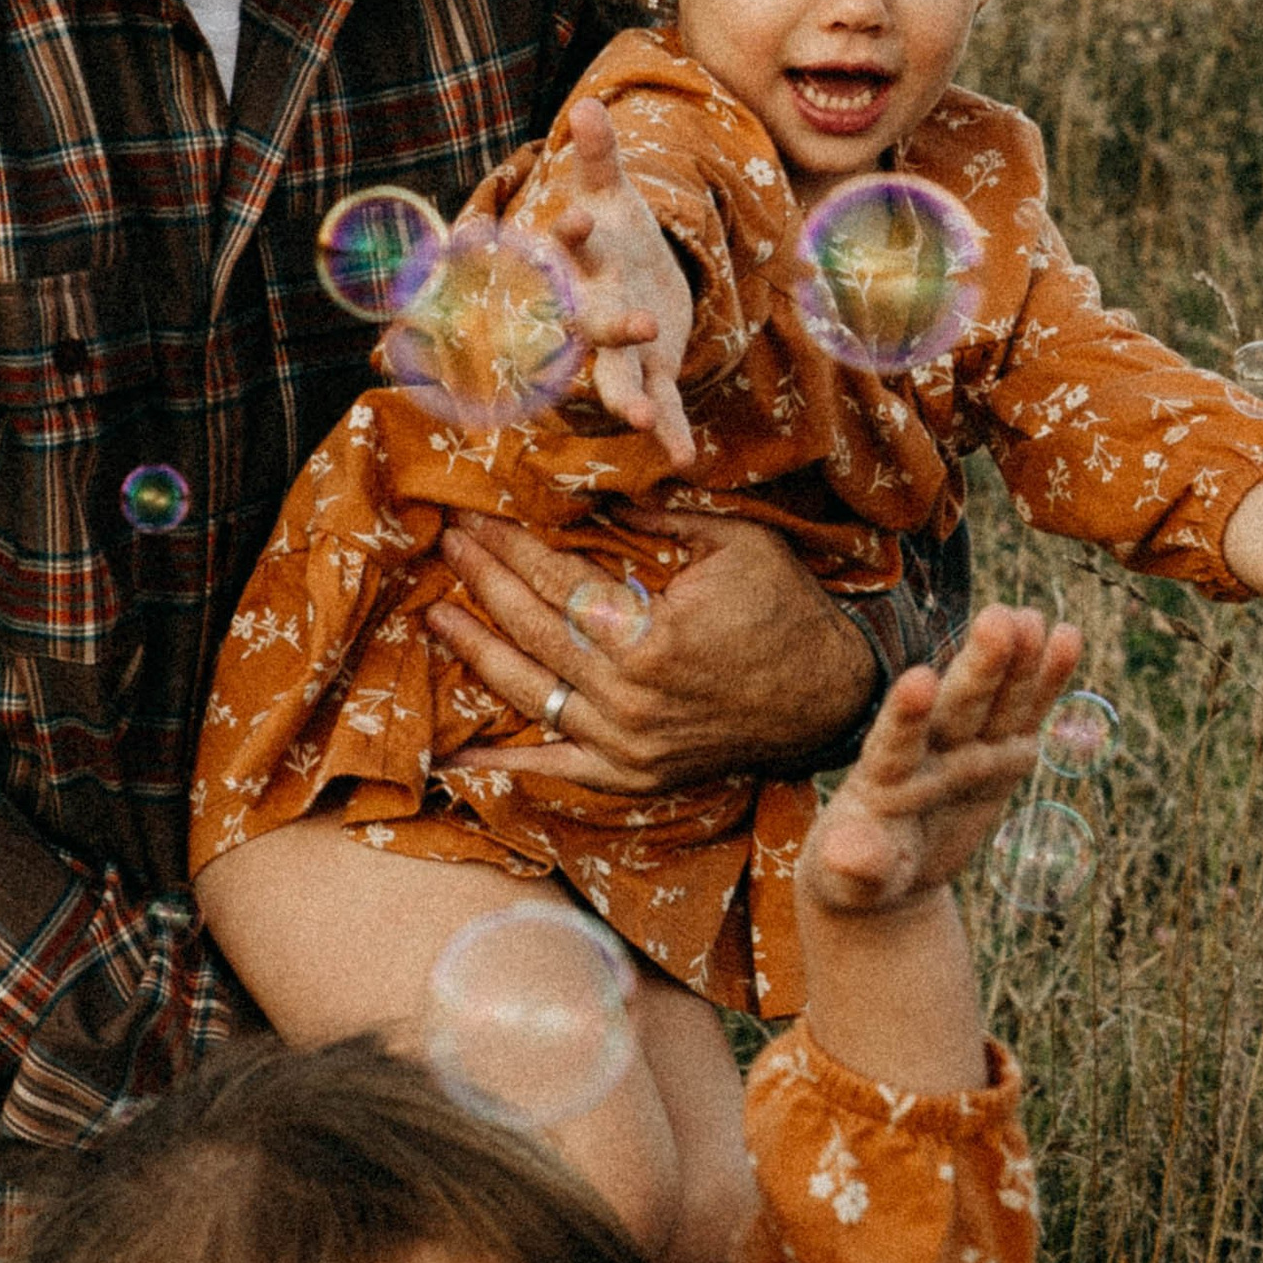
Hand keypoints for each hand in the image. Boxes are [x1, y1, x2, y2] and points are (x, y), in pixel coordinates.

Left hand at [429, 511, 875, 793]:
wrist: (827, 698)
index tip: (476, 520)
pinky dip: (503, 765)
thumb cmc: (785, 610)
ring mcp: (626, 743)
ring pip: (527, 693)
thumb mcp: (736, 543)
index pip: (557, 583)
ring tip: (436, 617)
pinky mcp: (631, 775)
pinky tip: (456, 755)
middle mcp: (629, 696)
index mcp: (652, 636)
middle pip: (530, 631)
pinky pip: (553, 767)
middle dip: (482, 584)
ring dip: (474, 652)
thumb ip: (661, 515)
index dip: (511, 549)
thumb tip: (595, 486)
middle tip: (447, 547)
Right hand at [536, 96, 695, 463]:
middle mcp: (593, 312)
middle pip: (593, 322)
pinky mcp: (650, 376)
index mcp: (585, 264)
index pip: (570, 249)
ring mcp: (619, 351)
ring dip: (628, 397)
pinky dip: (671, 433)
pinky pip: (661, 406)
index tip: (571, 220)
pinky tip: (683, 459)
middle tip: (639, 323)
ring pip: (616, 377)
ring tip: (640, 417)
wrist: (624, 286)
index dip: (569, 236)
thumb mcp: (614, 196)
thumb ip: (600, 157)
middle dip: (613, 325)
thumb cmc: (614, 237)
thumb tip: (587, 105)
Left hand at [802, 607, 1084, 915]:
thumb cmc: (857, 874)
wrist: (885, 867)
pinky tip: (1067, 636)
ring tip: (1032, 619)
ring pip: (997, 701)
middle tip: (998, 619)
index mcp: (884, 777)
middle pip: (958, 706)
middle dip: (979, 666)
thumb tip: (851, 856)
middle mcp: (929, 750)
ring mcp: (969, 748)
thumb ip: (856, 863)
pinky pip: (1029, 714)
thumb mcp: (852, 880)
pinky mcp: (1003, 754)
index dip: (907, 713)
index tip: (920, 679)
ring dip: (1016, 661)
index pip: (895, 741)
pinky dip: (1047, 680)